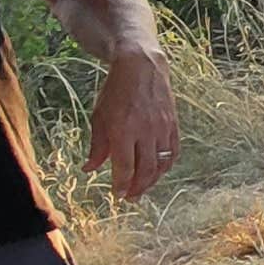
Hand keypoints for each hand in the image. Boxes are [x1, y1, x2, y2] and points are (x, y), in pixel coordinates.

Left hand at [86, 47, 178, 200]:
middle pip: (145, 170)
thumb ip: (97, 146)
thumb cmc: (115, 92)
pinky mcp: (173, 125)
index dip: (122, 185)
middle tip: (131, 198)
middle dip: (138, 187)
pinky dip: (166, 166)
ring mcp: (162, 128)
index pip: (125, 167)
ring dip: (152, 180)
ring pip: (161, 164)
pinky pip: (173, 152)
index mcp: (123, 130)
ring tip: (143, 188)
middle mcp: (145, 131)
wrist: (141, 66)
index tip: (117, 195)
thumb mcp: (99, 117)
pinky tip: (158, 171)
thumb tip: (90, 169)